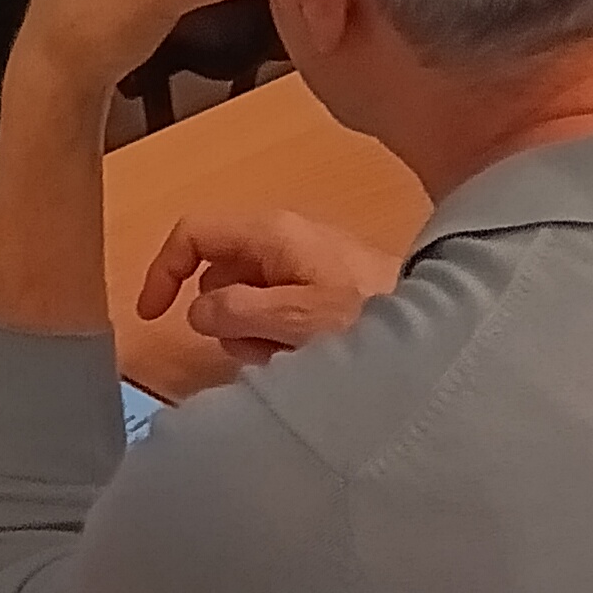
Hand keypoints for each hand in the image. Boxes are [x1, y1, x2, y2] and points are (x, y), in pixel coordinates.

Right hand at [139, 207, 398, 363]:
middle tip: (255, 351)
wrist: (441, 333)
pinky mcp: (321, 294)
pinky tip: (307, 360)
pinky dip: (277, 341)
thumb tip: (198, 312)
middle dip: (223, 319)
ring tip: (291, 358)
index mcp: (272, 233)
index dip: (163, 269)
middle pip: (218, 274)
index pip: (194, 232)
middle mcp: (283, 242)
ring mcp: (302, 267)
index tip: (151, 317)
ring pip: (245, 301)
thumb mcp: (295, 319)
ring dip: (252, 336)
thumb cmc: (368, 318)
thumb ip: (237, 313)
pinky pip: (275, 316)